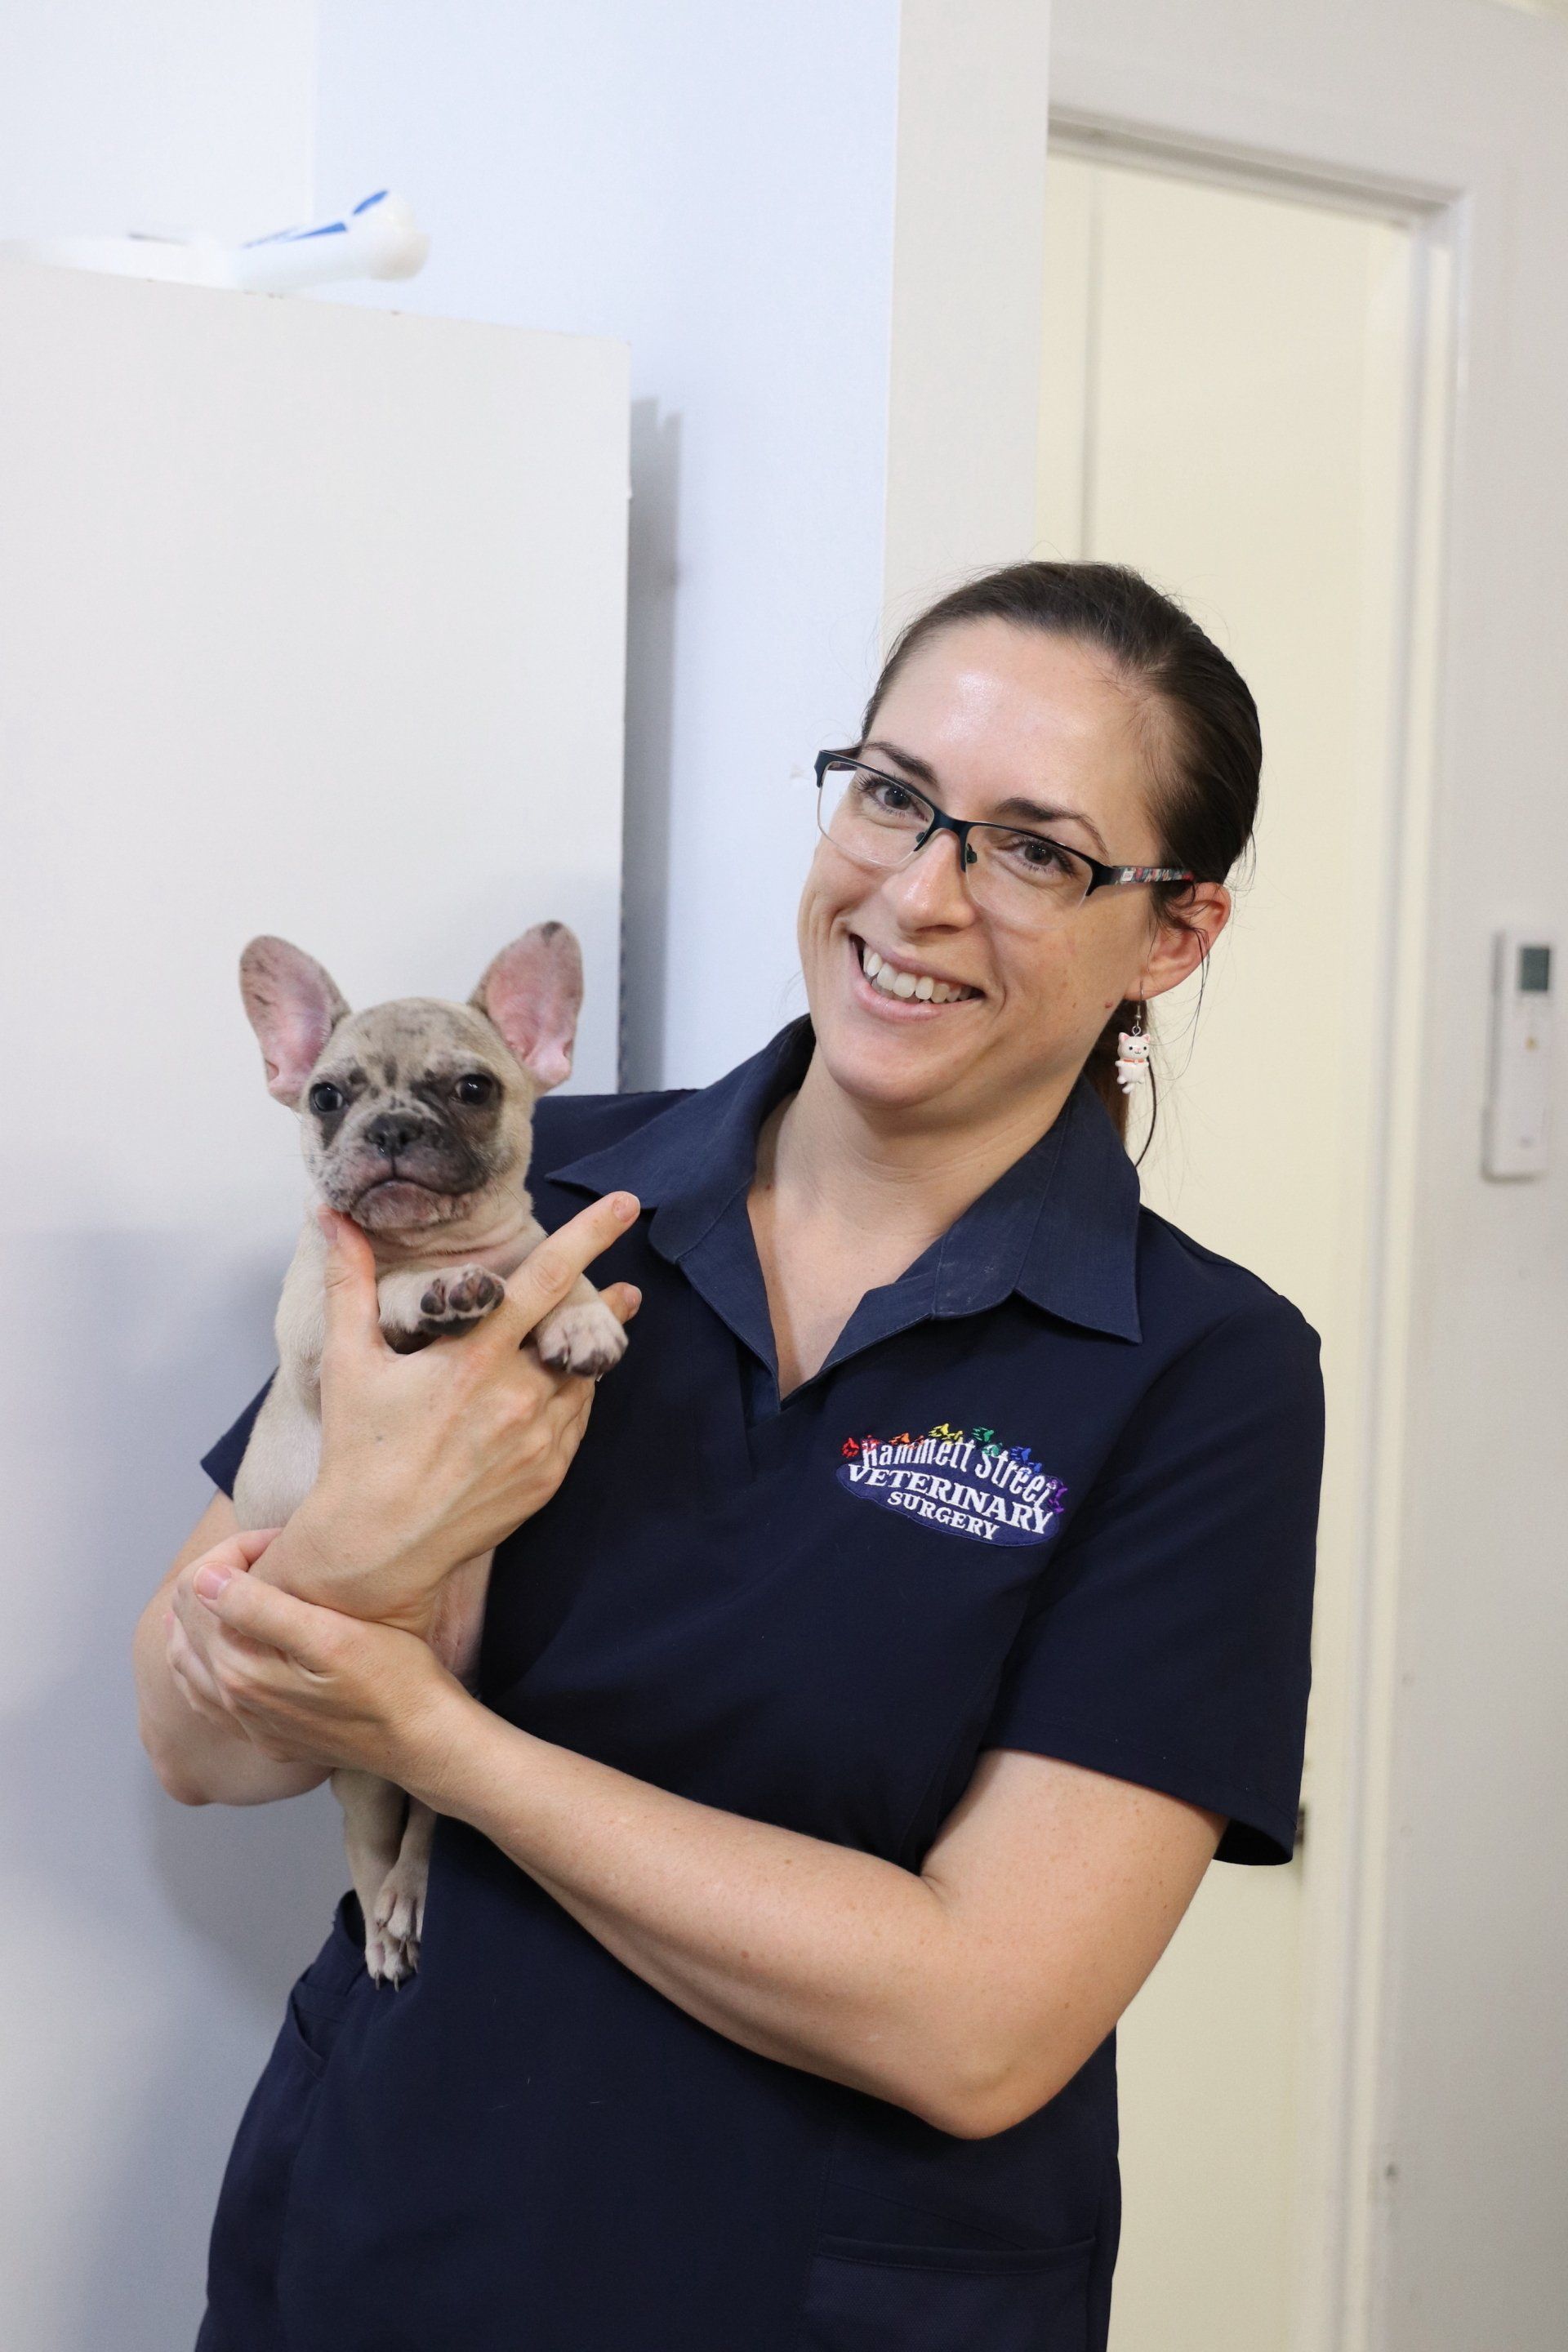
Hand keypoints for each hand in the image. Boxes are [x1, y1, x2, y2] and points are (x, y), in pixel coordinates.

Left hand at [183, 1549, 469, 1781]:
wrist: (423, 1739)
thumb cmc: (392, 1679)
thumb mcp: (331, 1635)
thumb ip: (259, 1608)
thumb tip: (202, 1580)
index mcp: (240, 1669)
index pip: (199, 1589)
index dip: (233, 1550)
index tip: (279, 1538)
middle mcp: (232, 1699)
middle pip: (187, 1621)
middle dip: (218, 1575)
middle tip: (268, 1553)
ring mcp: (247, 1722)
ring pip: (190, 1661)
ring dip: (201, 1617)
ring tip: (232, 1584)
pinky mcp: (265, 1735)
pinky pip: (208, 1697)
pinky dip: (202, 1663)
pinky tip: (217, 1651)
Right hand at [269, 1194, 640, 1634]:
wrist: (377, 1546)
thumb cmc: (358, 1450)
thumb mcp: (348, 1360)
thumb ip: (350, 1281)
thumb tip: (331, 1214)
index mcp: (476, 1359)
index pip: (547, 1279)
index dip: (589, 1236)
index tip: (625, 1204)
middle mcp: (518, 1397)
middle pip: (581, 1328)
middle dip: (607, 1303)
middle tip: (627, 1287)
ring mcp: (539, 1441)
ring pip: (583, 1375)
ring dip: (592, 1350)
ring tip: (603, 1330)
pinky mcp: (548, 1477)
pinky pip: (577, 1421)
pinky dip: (575, 1396)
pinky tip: (566, 1385)